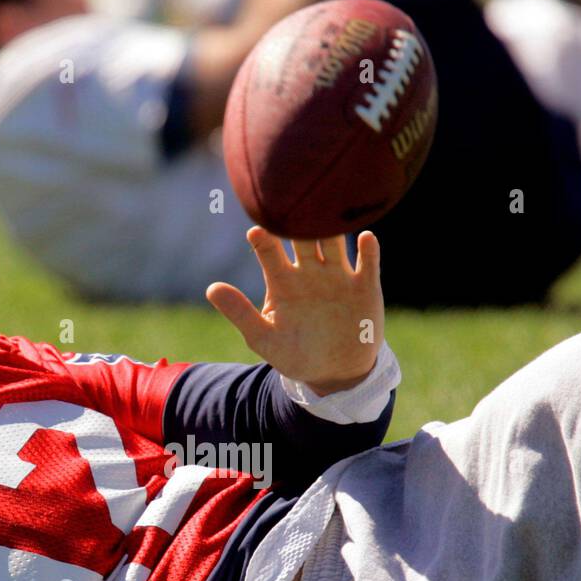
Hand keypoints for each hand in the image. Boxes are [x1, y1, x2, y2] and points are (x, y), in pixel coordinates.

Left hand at [206, 227, 384, 396]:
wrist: (333, 374)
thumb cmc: (295, 355)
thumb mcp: (263, 338)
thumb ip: (240, 313)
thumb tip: (211, 288)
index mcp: (281, 280)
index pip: (269, 250)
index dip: (263, 239)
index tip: (257, 231)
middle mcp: (309, 271)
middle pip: (302, 238)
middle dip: (298, 222)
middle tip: (294, 206)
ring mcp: (337, 276)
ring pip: (334, 243)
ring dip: (332, 228)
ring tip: (329, 213)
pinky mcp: (364, 287)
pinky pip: (368, 263)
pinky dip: (369, 249)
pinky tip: (366, 237)